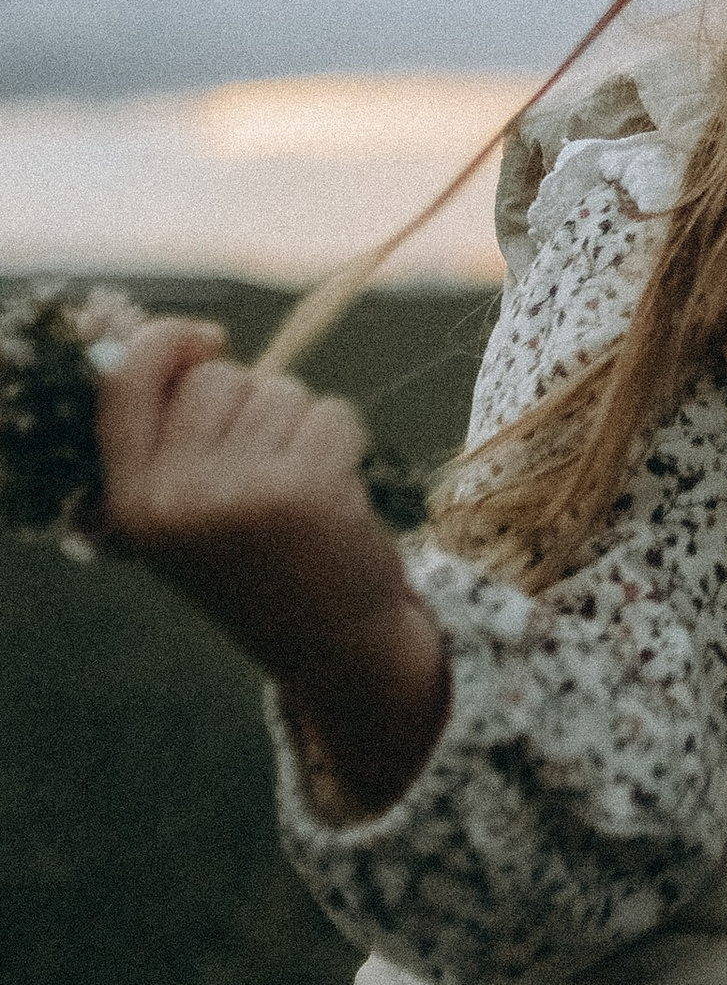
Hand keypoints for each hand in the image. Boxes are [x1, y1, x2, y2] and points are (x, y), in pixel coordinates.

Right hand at [92, 320, 450, 813]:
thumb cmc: (263, 565)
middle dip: (254, 400)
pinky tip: (336, 496)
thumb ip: (173, 438)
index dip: (165, 342)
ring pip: (281, 390)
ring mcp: (237, 493)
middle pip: (218, 378)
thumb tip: (187, 341)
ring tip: (301, 491)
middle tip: (270, 467)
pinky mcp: (303, 489)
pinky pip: (330, 411)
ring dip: (302, 424)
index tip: (209, 337)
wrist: (333, 647)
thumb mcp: (189, 514)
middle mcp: (173, 498)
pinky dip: (343, 439)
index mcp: (132, 502)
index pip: (124, 384)